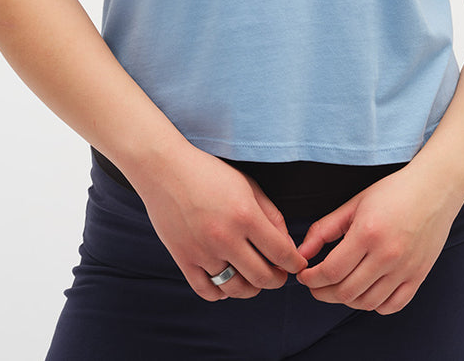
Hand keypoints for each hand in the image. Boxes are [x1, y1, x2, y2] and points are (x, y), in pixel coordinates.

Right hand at [137, 144, 306, 301]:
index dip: (295, 263)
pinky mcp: (183, 259)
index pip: (282, 253)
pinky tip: (227, 281)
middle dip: (278, 279)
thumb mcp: (247, 186)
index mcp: (246, 215)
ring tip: (253, 277)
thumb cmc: (210, 173)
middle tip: (278, 273)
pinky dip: (221, 293)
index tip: (297, 264)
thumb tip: (287, 246)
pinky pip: (208, 291)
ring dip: (251, 289)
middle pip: (263, 278)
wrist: (165, 169)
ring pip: (236, 289)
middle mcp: (225, 237)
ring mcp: (203, 252)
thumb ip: (272, 215)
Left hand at [295, 167, 463, 313]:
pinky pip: (393, 305)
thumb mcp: (354, 204)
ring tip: (337, 287)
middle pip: (346, 291)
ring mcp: (405, 269)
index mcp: (367, 233)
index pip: (331, 271)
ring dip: (346, 300)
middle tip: (314, 285)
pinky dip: (374, 305)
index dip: (312, 278)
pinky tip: (365, 292)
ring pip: (367, 302)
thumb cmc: (392, 191)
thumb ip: (325, 228)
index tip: (303, 276)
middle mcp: (387, 255)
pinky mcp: (419, 276)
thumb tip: (302, 251)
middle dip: (323, 292)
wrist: (434, 188)